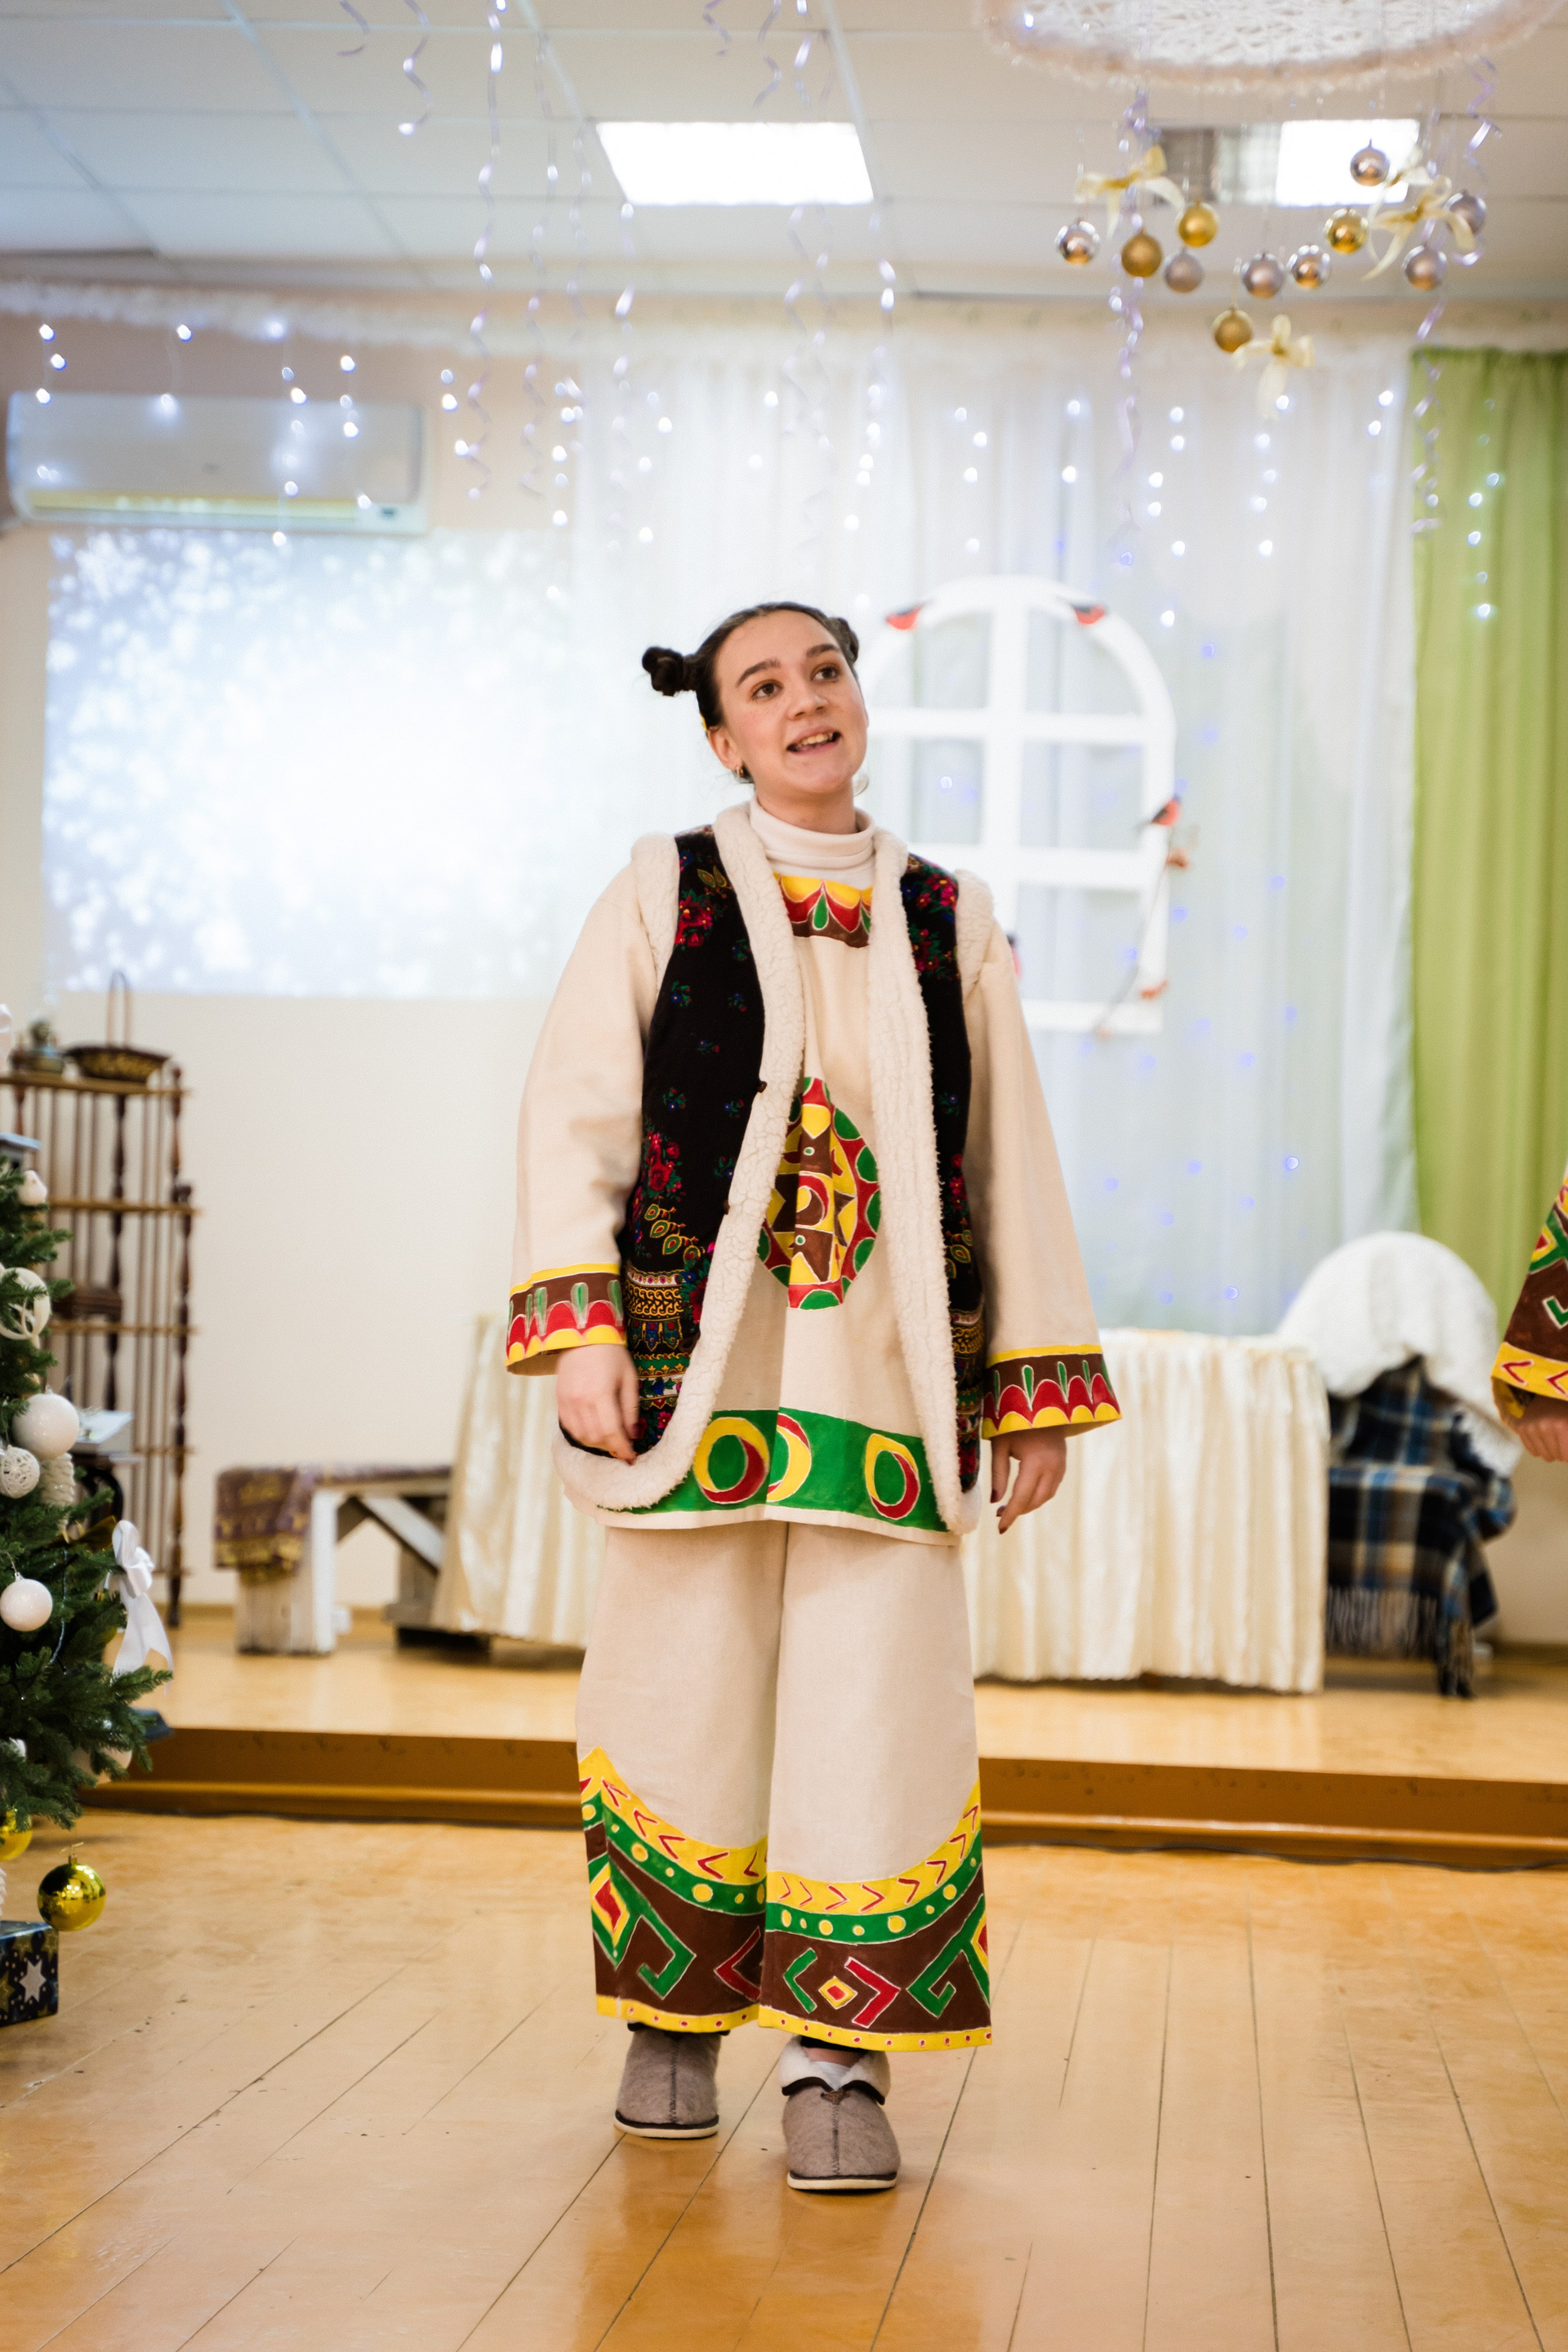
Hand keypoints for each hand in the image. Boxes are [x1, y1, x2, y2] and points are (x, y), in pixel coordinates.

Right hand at [555, 1343, 639, 1462]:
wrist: (583, 1334)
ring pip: (581, 1436)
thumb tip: (633, 1435)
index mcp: (601, 1394)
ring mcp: (567, 1402)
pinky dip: (582, 1435)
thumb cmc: (611, 1354)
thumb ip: (630, 1409)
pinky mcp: (559, 1400)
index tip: (631, 1458)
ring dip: (597, 1444)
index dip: (622, 1449)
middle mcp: (581, 1401)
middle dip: (612, 1447)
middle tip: (623, 1446)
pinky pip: (569, 1427)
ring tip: (610, 1439)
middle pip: (596, 1438)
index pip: (612, 1432)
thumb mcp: (629, 1378)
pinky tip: (593, 1432)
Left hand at [990, 1427, 1067, 1532]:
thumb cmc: (1015, 1421)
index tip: (999, 1528)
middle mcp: (1052, 1467)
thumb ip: (998, 1474)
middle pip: (1036, 1500)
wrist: (1042, 1403)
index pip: (1022, 1497)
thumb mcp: (1001, 1445)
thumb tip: (995, 1502)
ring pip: (1046, 1496)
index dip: (1010, 1514)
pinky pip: (1051, 1487)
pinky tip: (1024, 1494)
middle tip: (999, 1515)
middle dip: (1018, 1511)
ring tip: (1009, 1506)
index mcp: (1036, 1461)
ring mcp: (1061, 1466)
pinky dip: (1038, 1495)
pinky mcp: (1063, 1464)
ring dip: (1029, 1505)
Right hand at [1518, 1397, 1567, 1463]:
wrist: (1546, 1389)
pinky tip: (1543, 1436)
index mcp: (1562, 1425)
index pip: (1567, 1456)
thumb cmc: (1565, 1406)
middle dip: (1562, 1451)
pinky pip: (1532, 1450)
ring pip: (1544, 1455)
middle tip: (1563, 1437)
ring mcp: (1530, 1428)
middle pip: (1557, 1457)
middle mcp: (1544, 1427)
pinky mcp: (1520, 1428)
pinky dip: (1540, 1447)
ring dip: (1551, 1450)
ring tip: (1554, 1437)